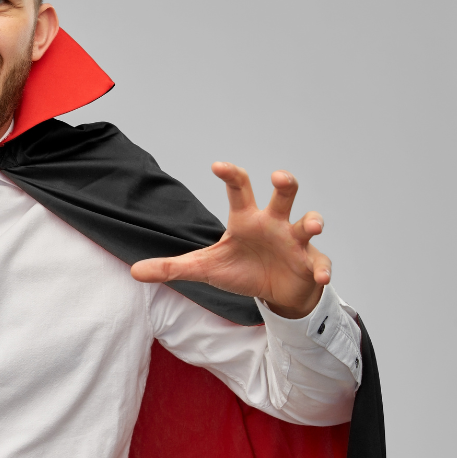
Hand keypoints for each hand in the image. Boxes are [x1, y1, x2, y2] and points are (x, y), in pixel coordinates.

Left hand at [131, 163, 329, 318]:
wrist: (276, 292)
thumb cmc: (242, 269)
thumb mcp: (205, 268)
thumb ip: (171, 267)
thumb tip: (133, 272)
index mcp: (247, 219)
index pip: (240, 190)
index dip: (231, 175)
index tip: (219, 166)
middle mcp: (274, 223)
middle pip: (283, 195)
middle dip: (285, 183)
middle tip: (279, 177)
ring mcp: (295, 242)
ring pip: (308, 222)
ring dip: (312, 221)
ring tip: (310, 225)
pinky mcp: (312, 264)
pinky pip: (321, 264)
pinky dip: (323, 270)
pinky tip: (321, 278)